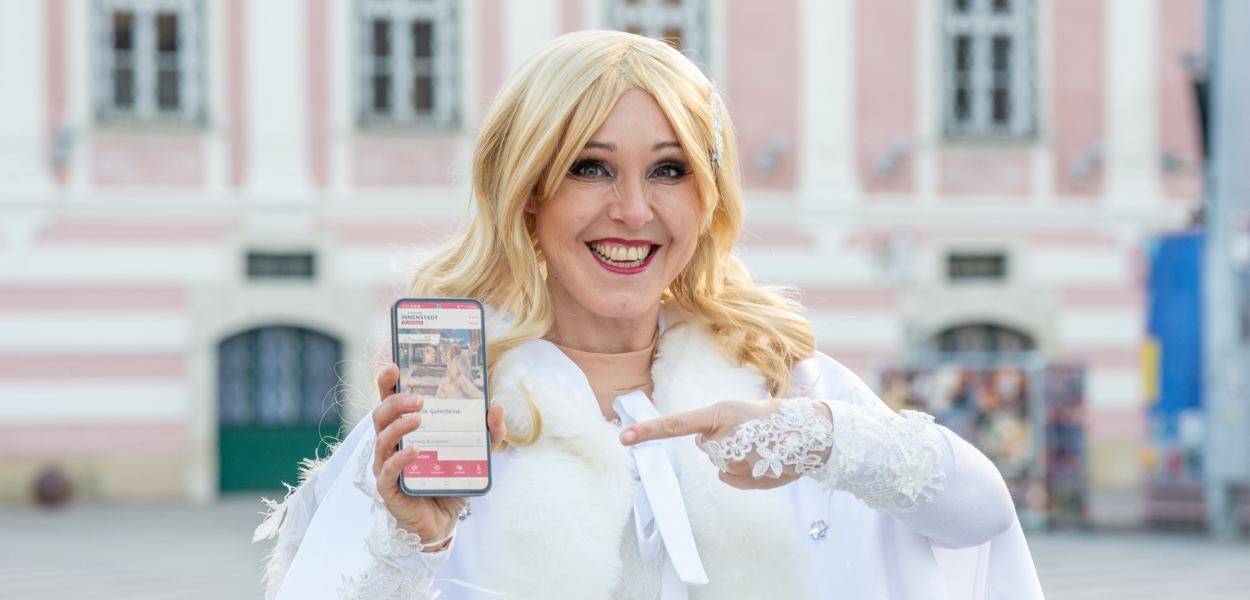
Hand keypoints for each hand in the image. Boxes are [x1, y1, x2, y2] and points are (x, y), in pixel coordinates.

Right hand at [372, 364, 506, 550]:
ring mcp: (386, 466)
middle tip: (418, 399)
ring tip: (418, 418)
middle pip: (380, 415)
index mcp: (404, 429)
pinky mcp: (389, 488)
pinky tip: (416, 451)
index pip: (389, 401)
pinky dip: (401, 459)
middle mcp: (390, 445)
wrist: (442, 521)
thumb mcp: (474, 453)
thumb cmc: (449, 481)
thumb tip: (498, 407)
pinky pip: (388, 470)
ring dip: (399, 426)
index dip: (387, 382)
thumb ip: (488, 432)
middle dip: (396, 401)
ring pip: (382, 439)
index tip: (394, 366)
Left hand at [619, 399, 832, 489]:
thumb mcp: (742, 411)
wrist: (813, 435)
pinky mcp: (744, 480)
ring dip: (735, 456)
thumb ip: (717, 426)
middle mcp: (723, 439)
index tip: (624, 438)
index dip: (649, 431)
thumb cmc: (777, 418)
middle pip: (705, 446)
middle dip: (721, 441)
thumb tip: (704, 443)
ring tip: (760, 446)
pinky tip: (762, 461)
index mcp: (720, 414)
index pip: (676, 424)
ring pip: (719, 463)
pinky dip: (743, 472)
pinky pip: (730, 478)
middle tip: (749, 433)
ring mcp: (733, 462)